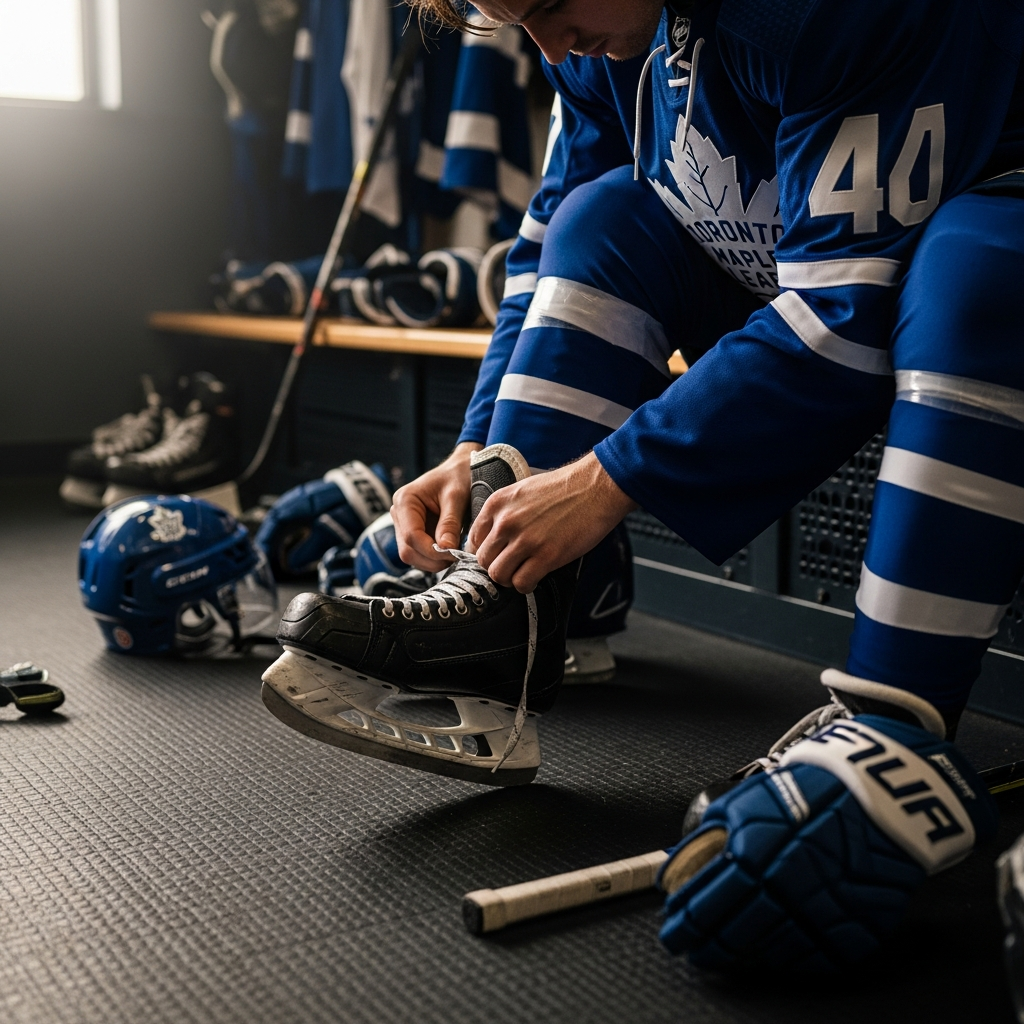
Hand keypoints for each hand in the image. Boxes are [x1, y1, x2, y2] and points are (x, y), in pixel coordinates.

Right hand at [391, 441, 481, 571]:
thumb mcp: (456, 497)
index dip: (431, 551)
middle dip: (431, 559)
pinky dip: (433, 557)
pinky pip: (419, 553)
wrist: (460, 470)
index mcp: (405, 500)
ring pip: (411, 555)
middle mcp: (399, 513)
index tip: (453, 555)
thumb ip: (450, 523)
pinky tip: (449, 550)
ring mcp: (404, 524)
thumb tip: (446, 550)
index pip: (411, 536)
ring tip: (454, 553)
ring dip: (432, 561)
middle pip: (407, 550)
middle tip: (456, 558)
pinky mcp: (413, 532)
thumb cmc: (458, 477)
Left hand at [468, 452, 636, 592]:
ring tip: (522, 573)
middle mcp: (506, 522)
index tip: (496, 556)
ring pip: (498, 575)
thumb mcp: (522, 490)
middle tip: (511, 567)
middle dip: (496, 567)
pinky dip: (526, 585)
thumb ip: (504, 512)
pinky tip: (535, 578)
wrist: (595, 487)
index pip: (473, 540)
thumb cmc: (563, 488)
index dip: (484, 552)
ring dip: (509, 579)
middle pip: (483, 560)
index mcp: (497, 504)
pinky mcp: (546, 556)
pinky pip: (522, 583)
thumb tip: (494, 538)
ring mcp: (525, 540)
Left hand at [658, 715, 996, 969]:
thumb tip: (678, 865)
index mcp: (749, 856)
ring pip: (765, 952)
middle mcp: (780, 890)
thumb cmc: (809, 790)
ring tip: (729, 950)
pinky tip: (774, 948)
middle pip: (729, 936)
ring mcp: (818, 915)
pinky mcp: (851, 931)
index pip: (701, 906)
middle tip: (694, 950)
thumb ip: (710, 835)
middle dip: (705, 946)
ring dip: (742, 954)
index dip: (682, 925)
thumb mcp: (744, 800)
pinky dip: (789, 957)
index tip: (674, 932)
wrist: (879, 794)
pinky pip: (810, 959)